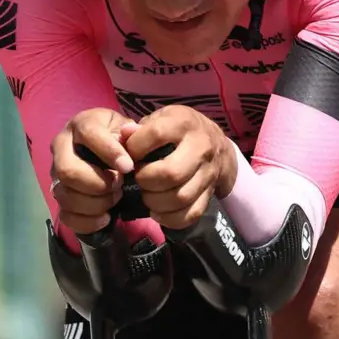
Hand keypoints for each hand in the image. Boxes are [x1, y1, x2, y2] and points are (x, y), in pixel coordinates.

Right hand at [49, 108, 137, 234]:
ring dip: (95, 203)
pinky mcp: (60, 196)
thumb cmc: (119, 137)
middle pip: (68, 172)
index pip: (88, 135)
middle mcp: (61, 148)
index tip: (128, 167)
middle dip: (98, 184)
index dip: (109, 151)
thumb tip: (131, 133)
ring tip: (116, 198)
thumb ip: (131, 133)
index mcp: (80, 125)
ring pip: (65, 196)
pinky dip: (88, 221)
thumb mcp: (127, 129)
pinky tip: (106, 217)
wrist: (107, 149)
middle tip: (119, 185)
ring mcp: (56, 174)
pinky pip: (66, 216)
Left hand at [124, 105, 238, 230]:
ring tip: (147, 195)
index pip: (156, 134)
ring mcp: (208, 172)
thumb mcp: (161, 119)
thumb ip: (139, 129)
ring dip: (155, 201)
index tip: (129, 155)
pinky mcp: (211, 193)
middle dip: (146, 180)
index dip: (135, 148)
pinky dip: (170, 219)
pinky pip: (192, 214)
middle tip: (139, 178)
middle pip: (171, 173)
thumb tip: (122, 137)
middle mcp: (200, 146)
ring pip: (181, 197)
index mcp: (183, 123)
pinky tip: (158, 211)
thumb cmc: (179, 130)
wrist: (217, 144)